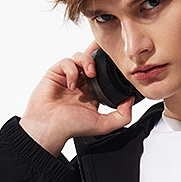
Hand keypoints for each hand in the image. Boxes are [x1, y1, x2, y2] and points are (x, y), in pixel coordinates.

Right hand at [20, 39, 134, 153]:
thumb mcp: (103, 125)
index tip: (118, 59)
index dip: (110, 64)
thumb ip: (122, 116)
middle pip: (92, 59)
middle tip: (106, 55)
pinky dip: (71, 69)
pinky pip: (66, 61)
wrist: (49, 127)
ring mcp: (68, 76)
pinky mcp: (55, 72)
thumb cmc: (71, 127)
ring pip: (80, 56)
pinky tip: (72, 83)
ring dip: (87, 61)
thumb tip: (131, 100)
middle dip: (99, 53)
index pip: (104, 73)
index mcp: (92, 92)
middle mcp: (81, 82)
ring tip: (90, 74)